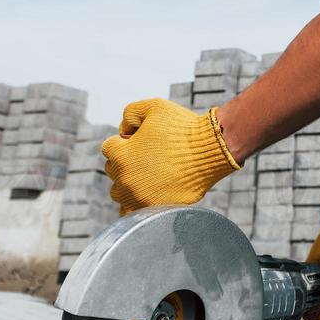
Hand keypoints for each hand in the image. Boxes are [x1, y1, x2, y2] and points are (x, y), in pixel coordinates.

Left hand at [101, 99, 240, 215]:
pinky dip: (133, 204)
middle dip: (126, 161)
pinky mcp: (151, 208)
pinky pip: (130, 212)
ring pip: (119, 192)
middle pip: (113, 170)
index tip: (141, 141)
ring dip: (128, 183)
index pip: (109, 148)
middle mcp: (124, 178)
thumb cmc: (183, 128)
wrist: (210, 150)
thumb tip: (123, 130)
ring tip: (148, 176)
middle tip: (149, 156)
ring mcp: (137, 196)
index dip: (125, 141)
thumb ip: (130, 113)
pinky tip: (145, 195)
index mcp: (121, 154)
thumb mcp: (153, 106)